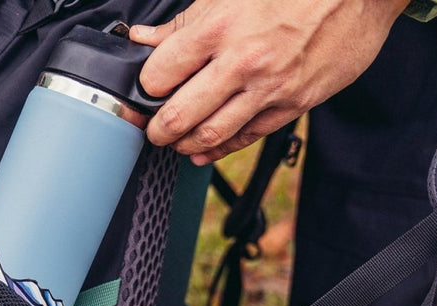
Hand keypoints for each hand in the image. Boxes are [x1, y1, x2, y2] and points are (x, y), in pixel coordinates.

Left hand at [131, 0, 410, 163]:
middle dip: (158, 129)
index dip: (146, 88)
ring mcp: (269, 87)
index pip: (159, 74)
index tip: (145, 92)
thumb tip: (143, 39)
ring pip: (211, 134)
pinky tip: (206, 152)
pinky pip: (247, 137)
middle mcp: (242, 61)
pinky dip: (220, 150)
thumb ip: (183, 22)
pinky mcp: (293, 104)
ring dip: (186, 144)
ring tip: (177, 141)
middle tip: (153, 130)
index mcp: (219, 27)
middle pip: (180, 113)